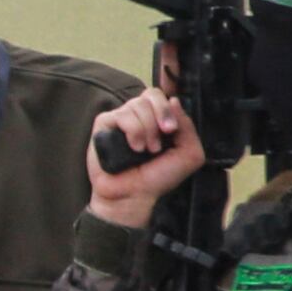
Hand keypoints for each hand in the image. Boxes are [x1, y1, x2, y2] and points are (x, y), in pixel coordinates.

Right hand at [83, 86, 202, 228]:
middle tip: (164, 135)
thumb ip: (188, 126)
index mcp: (157, 119)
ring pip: (137, 105)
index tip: (171, 130)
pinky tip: (134, 148)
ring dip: (147, 129)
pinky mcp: (104, 125)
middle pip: (151, 94)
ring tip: (145, 150)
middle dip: (161, 114)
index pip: (163, 96)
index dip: (168, 108)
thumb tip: (174, 100)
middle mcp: (139, 116)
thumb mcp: (188, 154)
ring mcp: (121, 119)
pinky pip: (121, 114)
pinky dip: (133, 130)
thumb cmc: (158, 178)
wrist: (133, 196)